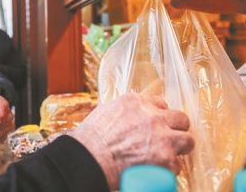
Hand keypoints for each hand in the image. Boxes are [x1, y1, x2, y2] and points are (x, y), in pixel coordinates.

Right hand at [68, 93, 193, 189]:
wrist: (88, 159)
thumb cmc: (89, 140)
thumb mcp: (105, 113)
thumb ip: (123, 113)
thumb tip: (128, 119)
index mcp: (135, 102)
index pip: (160, 103)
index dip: (159, 115)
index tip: (156, 124)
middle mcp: (152, 116)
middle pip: (180, 118)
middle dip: (176, 128)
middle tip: (168, 138)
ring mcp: (161, 137)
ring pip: (187, 140)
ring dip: (178, 149)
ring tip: (168, 157)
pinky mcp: (166, 160)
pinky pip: (176, 166)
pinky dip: (166, 171)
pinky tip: (154, 172)